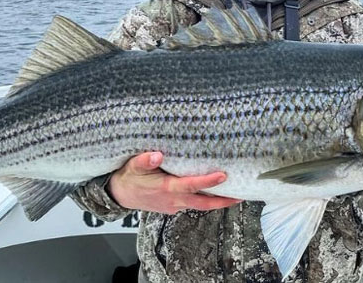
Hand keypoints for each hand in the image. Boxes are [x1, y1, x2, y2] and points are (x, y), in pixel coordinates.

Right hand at [108, 151, 242, 213]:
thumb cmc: (129, 178)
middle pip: (204, 203)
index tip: (223, 175)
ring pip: (201, 205)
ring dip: (218, 202)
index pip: (191, 185)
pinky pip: (193, 204)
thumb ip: (144, 161)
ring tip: (236, 195)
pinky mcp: (174, 206)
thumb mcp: (133, 166)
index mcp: (166, 189)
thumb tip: (157, 155)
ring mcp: (174, 206)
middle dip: (223, 200)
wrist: (120, 195)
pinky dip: (206, 200)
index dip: (208, 181)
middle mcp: (174, 200)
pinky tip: (215, 193)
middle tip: (242, 195)